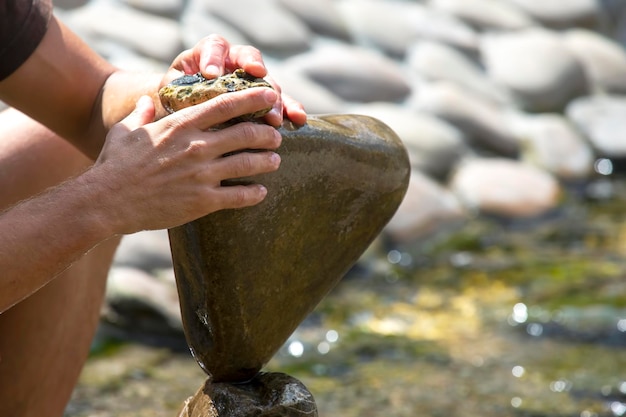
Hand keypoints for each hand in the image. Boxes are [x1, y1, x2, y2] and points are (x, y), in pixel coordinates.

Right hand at [92, 87, 282, 233]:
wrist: (106, 200)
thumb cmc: (114, 164)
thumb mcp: (126, 130)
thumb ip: (141, 113)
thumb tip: (146, 100)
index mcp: (181, 125)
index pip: (226, 105)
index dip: (253, 98)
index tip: (270, 93)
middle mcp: (197, 146)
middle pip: (246, 134)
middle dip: (267, 134)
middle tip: (276, 136)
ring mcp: (202, 174)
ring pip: (249, 163)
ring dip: (267, 161)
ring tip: (275, 161)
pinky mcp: (203, 201)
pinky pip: (239, 196)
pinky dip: (254, 193)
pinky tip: (261, 192)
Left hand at [163, 34, 306, 125]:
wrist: (188, 113)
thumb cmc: (176, 101)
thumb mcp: (171, 94)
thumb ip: (175, 93)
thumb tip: (172, 103)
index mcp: (208, 54)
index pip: (214, 46)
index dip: (214, 57)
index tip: (211, 73)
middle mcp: (234, 62)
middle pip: (249, 59)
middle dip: (253, 71)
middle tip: (256, 80)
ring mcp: (252, 81)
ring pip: (267, 82)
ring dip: (273, 98)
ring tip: (273, 117)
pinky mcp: (265, 100)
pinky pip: (281, 101)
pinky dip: (290, 108)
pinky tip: (297, 118)